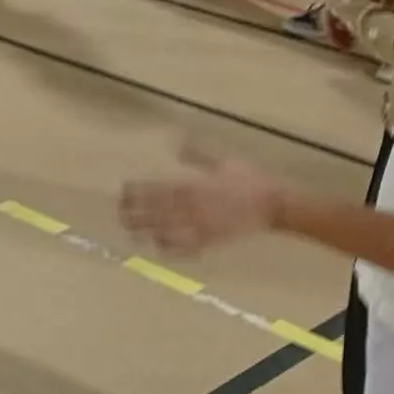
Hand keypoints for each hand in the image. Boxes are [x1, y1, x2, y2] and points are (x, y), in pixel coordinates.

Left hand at [119, 142, 283, 256]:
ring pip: (167, 232)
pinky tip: (158, 248)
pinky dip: (171, 249)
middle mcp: (193, 209)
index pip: (158, 190)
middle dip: (136, 213)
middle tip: (119, 213)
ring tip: (130, 232)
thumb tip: (179, 143)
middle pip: (156, 213)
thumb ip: (198, 155)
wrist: (275, 204)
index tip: (124, 191)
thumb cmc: (249, 179)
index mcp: (193, 187)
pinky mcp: (213, 242)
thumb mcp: (223, 161)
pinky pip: (188, 249)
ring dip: (147, 231)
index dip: (138, 192)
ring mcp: (202, 228)